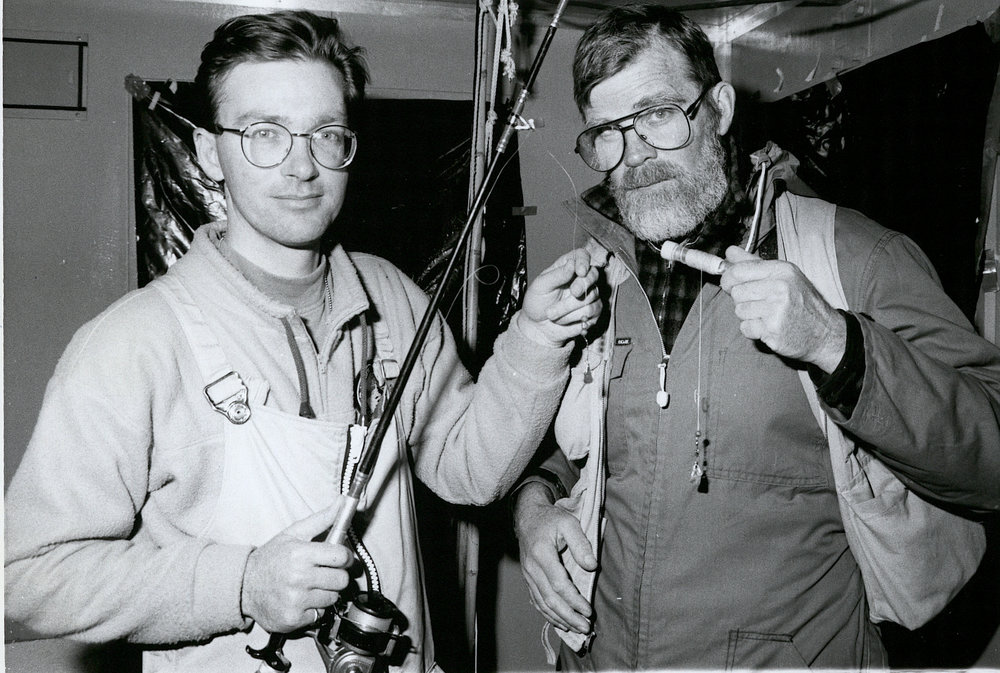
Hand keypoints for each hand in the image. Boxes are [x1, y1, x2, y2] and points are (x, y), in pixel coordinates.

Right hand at [241, 505, 352, 632]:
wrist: (243, 586)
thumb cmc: (271, 558)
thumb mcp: (294, 533)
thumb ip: (323, 518)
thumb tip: (344, 500)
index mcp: (300, 554)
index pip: (342, 557)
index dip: (344, 557)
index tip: (339, 558)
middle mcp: (298, 578)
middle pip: (341, 580)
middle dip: (336, 575)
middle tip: (322, 573)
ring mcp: (295, 600)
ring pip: (332, 598)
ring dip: (325, 593)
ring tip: (308, 586)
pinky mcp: (292, 619)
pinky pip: (319, 614)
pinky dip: (313, 609)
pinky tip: (300, 600)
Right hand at [513, 483, 595, 633]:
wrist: (528, 517)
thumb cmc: (551, 519)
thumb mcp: (569, 523)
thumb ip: (581, 544)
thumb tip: (592, 566)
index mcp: (541, 554)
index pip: (558, 584)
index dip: (574, 600)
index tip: (588, 610)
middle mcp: (532, 568)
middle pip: (550, 599)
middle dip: (569, 616)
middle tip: (585, 627)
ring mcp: (528, 575)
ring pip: (542, 603)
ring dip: (560, 619)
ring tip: (577, 629)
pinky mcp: (528, 579)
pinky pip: (537, 601)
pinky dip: (548, 614)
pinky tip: (560, 622)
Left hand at [519, 248, 602, 347]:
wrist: (537, 326)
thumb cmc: (537, 302)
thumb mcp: (540, 286)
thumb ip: (557, 275)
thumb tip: (572, 264)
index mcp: (568, 267)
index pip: (583, 256)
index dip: (584, 262)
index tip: (580, 271)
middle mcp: (581, 279)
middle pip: (594, 274)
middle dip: (583, 285)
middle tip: (573, 293)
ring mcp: (589, 295)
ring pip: (592, 296)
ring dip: (569, 308)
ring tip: (552, 314)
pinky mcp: (593, 312)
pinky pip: (592, 312)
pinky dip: (574, 318)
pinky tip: (562, 320)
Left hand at [720, 246, 846, 372]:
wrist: (825, 332)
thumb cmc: (802, 302)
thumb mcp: (784, 276)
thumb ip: (754, 263)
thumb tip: (730, 252)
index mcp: (782, 270)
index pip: (739, 271)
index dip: (728, 278)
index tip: (730, 284)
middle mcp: (780, 287)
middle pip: (737, 292)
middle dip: (742, 300)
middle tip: (758, 303)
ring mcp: (777, 310)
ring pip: (739, 310)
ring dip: (748, 316)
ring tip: (767, 315)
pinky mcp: (773, 330)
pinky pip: (745, 328)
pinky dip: (752, 330)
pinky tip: (767, 327)